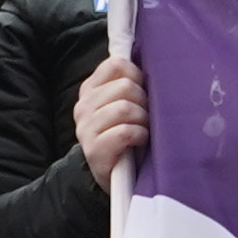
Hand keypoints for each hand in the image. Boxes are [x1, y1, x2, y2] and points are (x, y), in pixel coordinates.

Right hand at [76, 57, 147, 190]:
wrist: (110, 175)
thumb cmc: (123, 134)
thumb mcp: (120, 104)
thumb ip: (128, 84)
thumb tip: (154, 62)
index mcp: (90, 89)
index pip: (116, 64)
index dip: (136, 75)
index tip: (142, 91)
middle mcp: (83, 106)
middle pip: (125, 86)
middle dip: (144, 101)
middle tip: (146, 116)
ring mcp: (86, 128)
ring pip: (125, 108)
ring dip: (143, 119)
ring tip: (143, 128)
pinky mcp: (94, 150)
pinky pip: (125, 131)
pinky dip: (139, 135)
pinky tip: (139, 140)